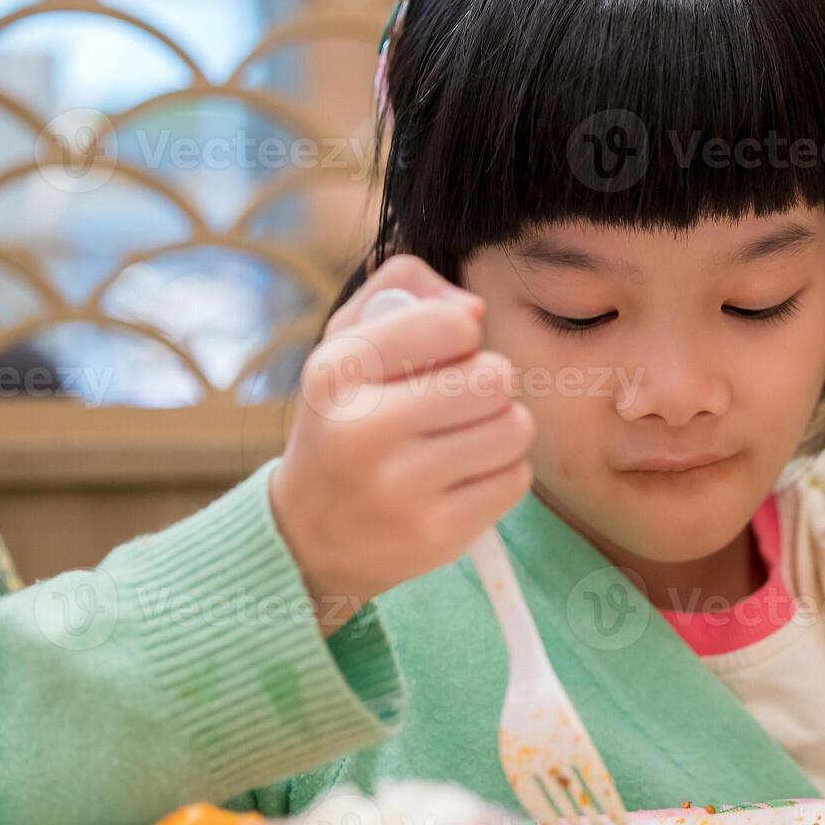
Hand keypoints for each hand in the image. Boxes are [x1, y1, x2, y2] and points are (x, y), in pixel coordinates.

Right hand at [271, 255, 535, 635]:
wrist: (308, 535)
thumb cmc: (345, 419)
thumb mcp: (347, 340)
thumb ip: (403, 289)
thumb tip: (472, 308)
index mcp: (337, 371)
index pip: (449, 325)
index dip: (461, 333)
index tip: (441, 353)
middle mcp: (363, 430)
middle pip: (494, 377)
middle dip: (488, 383)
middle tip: (458, 401)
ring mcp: (401, 489)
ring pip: (515, 429)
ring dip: (501, 428)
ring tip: (462, 439)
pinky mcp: (437, 534)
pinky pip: (516, 479)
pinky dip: (501, 473)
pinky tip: (462, 478)